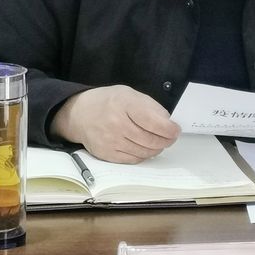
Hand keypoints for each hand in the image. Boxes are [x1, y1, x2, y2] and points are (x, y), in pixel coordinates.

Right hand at [50, 84, 180, 163]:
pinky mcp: (107, 154)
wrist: (79, 114)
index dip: (169, 129)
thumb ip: (150, 106)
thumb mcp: (130, 94)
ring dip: (156, 149)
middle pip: (150, 140)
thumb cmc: (108, 101)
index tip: (175, 130)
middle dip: (166, 140)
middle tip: (170, 138)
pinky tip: (145, 148)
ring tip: (158, 143)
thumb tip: (168, 122)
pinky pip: (133, 160)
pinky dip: (143, 155)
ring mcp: (111, 141)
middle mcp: (116, 124)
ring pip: (143, 152)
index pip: (153, 122)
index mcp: (124, 104)